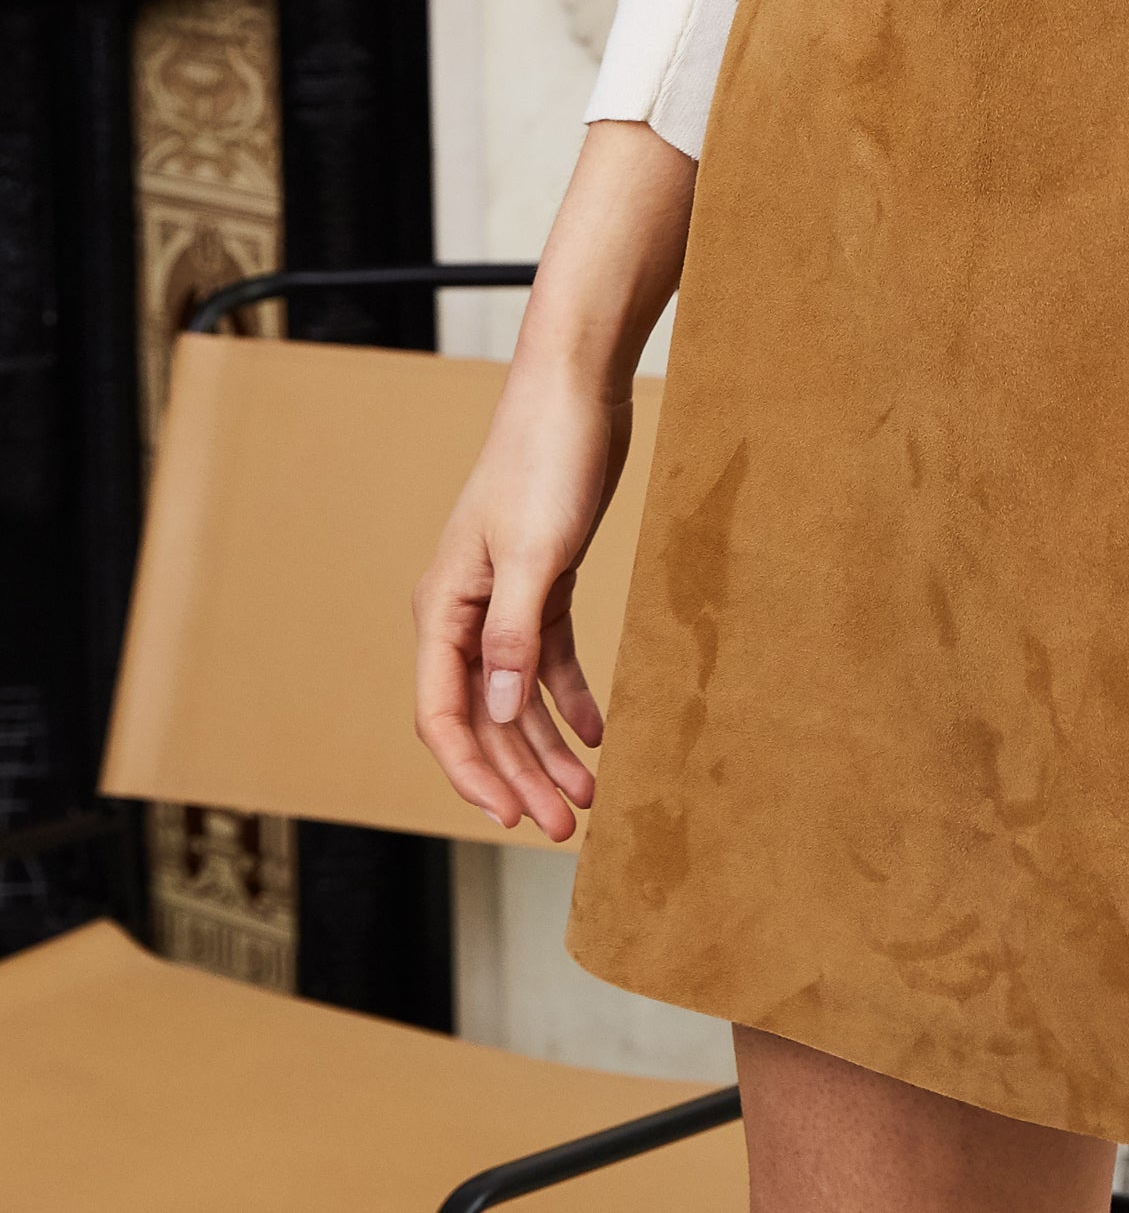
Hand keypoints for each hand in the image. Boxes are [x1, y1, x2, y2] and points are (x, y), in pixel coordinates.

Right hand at [410, 117, 696, 837]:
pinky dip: (571, 695)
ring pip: (518, 695)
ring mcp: (503, 596)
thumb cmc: (548, 456)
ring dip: (548, 746)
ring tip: (586, 797)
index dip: (473, 773)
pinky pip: (549, 657)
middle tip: (563, 828)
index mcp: (444, 607)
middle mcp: (465, 610)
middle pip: (485, 716)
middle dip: (520, 775)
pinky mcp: (543, 578)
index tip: (509, 818)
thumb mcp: (537, 552)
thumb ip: (514, 636)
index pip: (444, 714)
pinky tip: (599, 730)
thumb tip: (498, 716)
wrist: (576, 384)